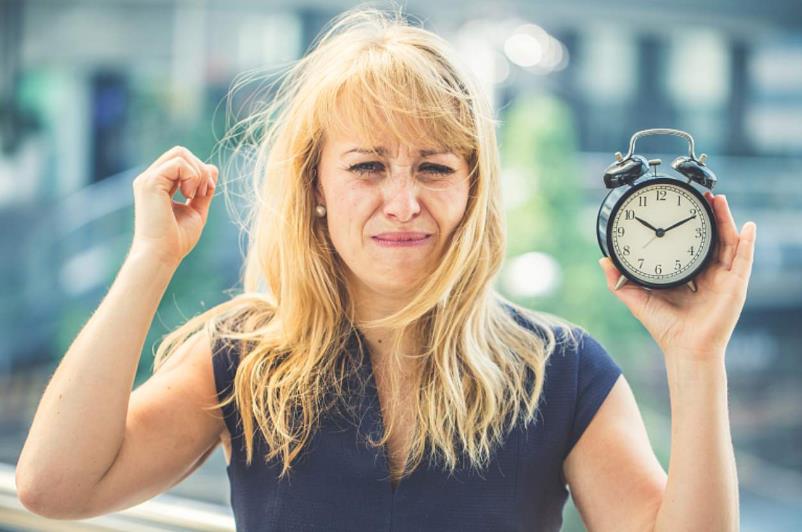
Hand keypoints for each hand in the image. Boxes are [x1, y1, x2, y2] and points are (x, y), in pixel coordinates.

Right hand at [130, 146, 218, 265]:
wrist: (162, 254)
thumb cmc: (177, 239)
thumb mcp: (196, 210)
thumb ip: (203, 190)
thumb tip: (212, 167)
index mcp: (159, 184)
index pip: (181, 161)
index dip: (200, 171)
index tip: (206, 192)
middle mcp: (150, 179)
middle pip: (180, 152)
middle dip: (200, 169)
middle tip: (203, 192)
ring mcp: (148, 179)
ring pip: (180, 153)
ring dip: (197, 173)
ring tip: (195, 195)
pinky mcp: (150, 183)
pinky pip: (178, 163)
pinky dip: (191, 176)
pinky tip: (188, 195)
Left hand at [598, 192, 756, 362]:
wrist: (684, 348)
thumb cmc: (664, 328)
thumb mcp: (636, 298)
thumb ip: (618, 280)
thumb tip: (603, 260)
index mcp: (688, 275)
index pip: (691, 244)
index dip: (689, 225)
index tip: (682, 205)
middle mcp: (708, 275)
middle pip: (712, 238)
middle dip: (710, 216)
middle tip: (704, 195)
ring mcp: (723, 279)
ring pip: (729, 243)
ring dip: (726, 220)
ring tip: (720, 200)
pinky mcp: (735, 286)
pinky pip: (744, 260)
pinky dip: (748, 242)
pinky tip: (748, 226)